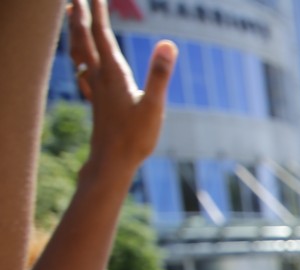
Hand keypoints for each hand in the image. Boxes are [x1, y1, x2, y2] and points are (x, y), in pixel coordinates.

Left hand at [68, 0, 176, 175]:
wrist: (112, 162)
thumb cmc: (134, 138)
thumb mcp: (154, 106)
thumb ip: (160, 74)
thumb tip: (168, 43)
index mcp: (113, 73)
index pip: (101, 34)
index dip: (97, 10)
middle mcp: (99, 76)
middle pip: (82, 37)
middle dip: (78, 13)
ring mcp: (95, 88)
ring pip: (77, 51)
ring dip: (72, 29)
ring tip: (69, 13)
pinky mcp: (96, 99)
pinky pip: (81, 68)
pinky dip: (76, 54)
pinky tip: (79, 57)